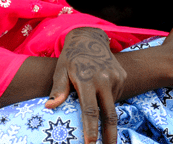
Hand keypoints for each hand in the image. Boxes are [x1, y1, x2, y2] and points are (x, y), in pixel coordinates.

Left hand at [45, 27, 125, 143]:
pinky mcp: (123, 76)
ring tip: (96, 106)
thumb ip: (58, 89)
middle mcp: (105, 79)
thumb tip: (50, 107)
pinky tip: (100, 91)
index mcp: (87, 79)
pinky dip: (108, 99)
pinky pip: (115, 95)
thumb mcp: (61, 70)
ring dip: (106, 113)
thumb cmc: (71, 56)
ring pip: (112, 105)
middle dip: (110, 136)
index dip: (91, 129)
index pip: (90, 110)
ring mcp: (116, 77)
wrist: (90, 38)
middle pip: (110, 115)